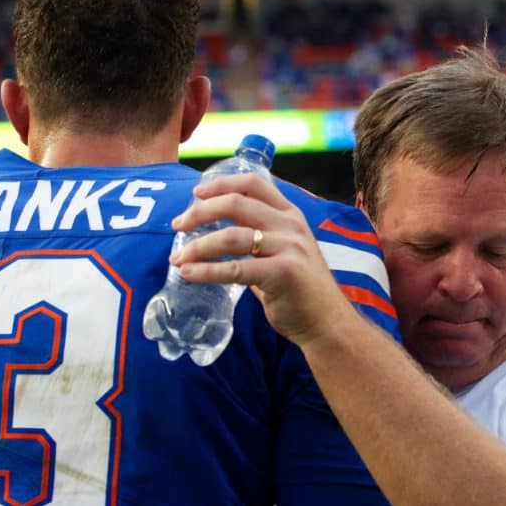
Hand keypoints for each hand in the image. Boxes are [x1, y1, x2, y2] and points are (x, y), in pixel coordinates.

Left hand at [170, 173, 352, 345]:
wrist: (327, 322)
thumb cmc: (299, 289)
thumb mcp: (283, 251)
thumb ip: (257, 238)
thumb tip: (213, 234)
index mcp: (290, 214)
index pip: (253, 183)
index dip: (221, 183)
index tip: (196, 193)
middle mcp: (290, 225)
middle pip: (236, 203)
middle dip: (200, 212)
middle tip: (178, 225)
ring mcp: (289, 248)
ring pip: (231, 236)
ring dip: (198, 246)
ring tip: (177, 257)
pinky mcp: (283, 274)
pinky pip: (235, 269)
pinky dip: (207, 271)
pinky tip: (189, 274)